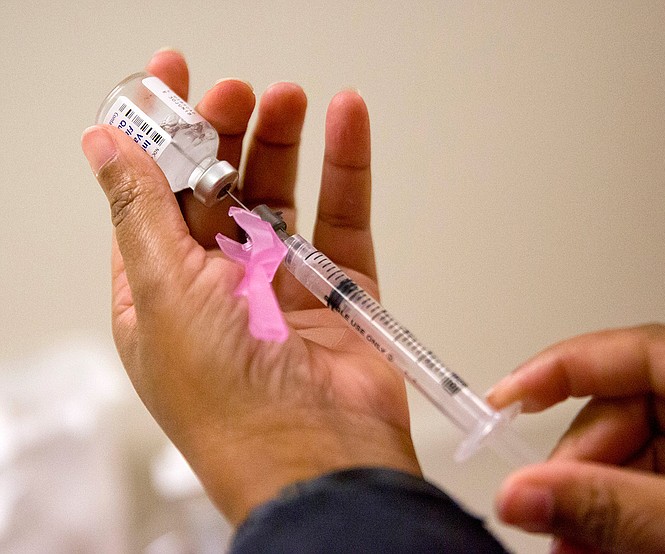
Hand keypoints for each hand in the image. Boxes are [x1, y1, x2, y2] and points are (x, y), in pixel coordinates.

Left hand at [81, 50, 419, 523]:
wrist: (316, 454)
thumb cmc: (227, 397)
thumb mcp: (163, 291)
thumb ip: (138, 210)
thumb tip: (101, 146)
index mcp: (162, 290)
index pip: (153, 196)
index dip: (159, 135)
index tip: (170, 77)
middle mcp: (219, 286)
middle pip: (219, 190)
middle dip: (224, 135)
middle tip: (237, 92)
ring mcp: (282, 286)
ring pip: (282, 197)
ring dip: (283, 144)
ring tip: (288, 97)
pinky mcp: (339, 289)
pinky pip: (343, 217)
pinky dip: (346, 168)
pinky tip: (346, 121)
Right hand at [488, 324, 664, 552]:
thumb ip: (613, 510)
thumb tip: (525, 492)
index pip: (638, 351)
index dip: (561, 369)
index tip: (507, 398)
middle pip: (631, 408)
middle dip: (583, 466)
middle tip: (548, 512)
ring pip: (642, 452)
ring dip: (601, 500)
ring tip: (574, 544)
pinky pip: (663, 484)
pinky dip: (629, 518)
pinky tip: (606, 546)